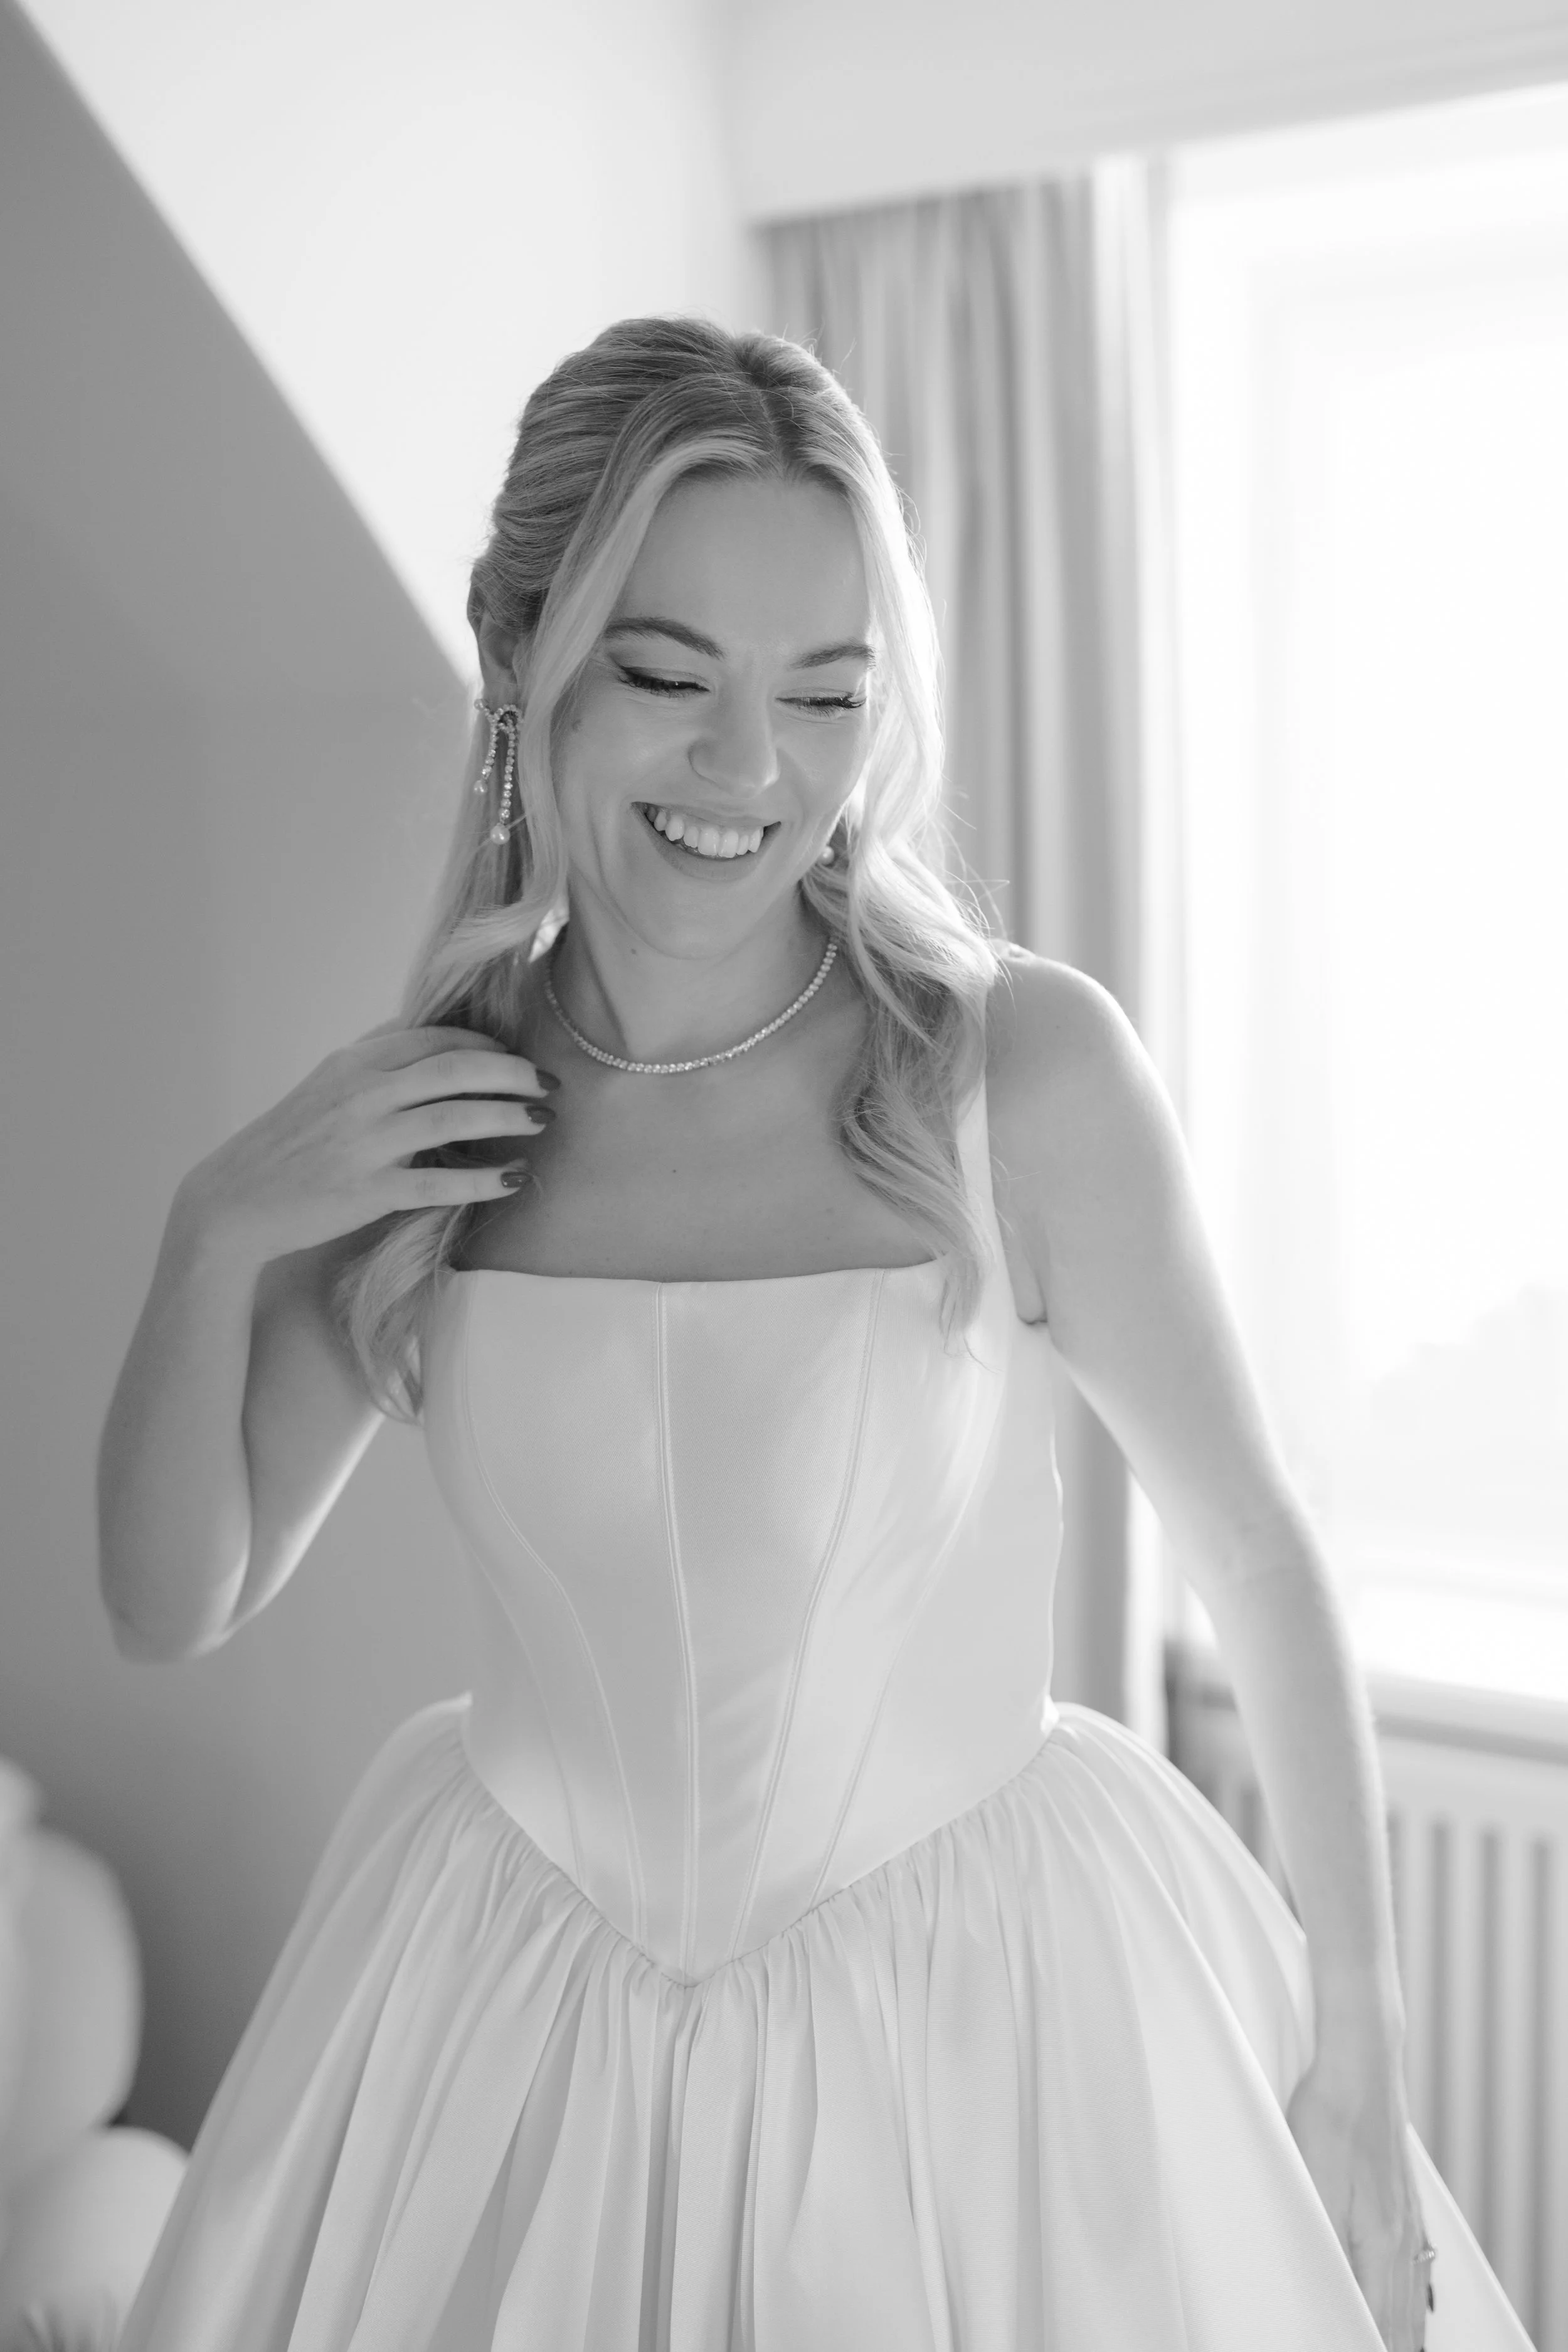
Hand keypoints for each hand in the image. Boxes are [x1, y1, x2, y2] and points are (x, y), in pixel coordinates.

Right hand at [178, 1020, 558, 1265]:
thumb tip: (432, 1043)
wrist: (234, 1199)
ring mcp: (364, 1142)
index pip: (434, 1038)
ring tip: (542, 1120)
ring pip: (454, 1118)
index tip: (516, 1056)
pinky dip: (484, 1180)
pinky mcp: (366, 1191)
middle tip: (547, 1083)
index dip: (486, 1045)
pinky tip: (516, 1179)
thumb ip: (376, 1067)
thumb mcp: (326, 1088)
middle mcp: (360, 1094)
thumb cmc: (287, 1145)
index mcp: (354, 1064)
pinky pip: (439, 1183)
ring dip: (508, 1116)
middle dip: (512, 1072)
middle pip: (455, 1068)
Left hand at [1286, 2043, 1432, 2350]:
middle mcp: (1402, 2235)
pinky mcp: (1404, 2197)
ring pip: (1413, 2291)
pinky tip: (1419, 2299)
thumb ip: (1326, 2242)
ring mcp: (1407, 2216)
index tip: (1356, 2348)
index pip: (1379, 2318)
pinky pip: (1417, 2263)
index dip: (1370, 2341)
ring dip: (1407, 2327)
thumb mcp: (1315, 2183)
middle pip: (1402, 2313)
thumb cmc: (1332, 2117)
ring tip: (1404, 2347)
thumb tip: (1333, 2289)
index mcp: (1380, 2240)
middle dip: (1395, 2342)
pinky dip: (1418, 2295)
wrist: (1361, 2064)